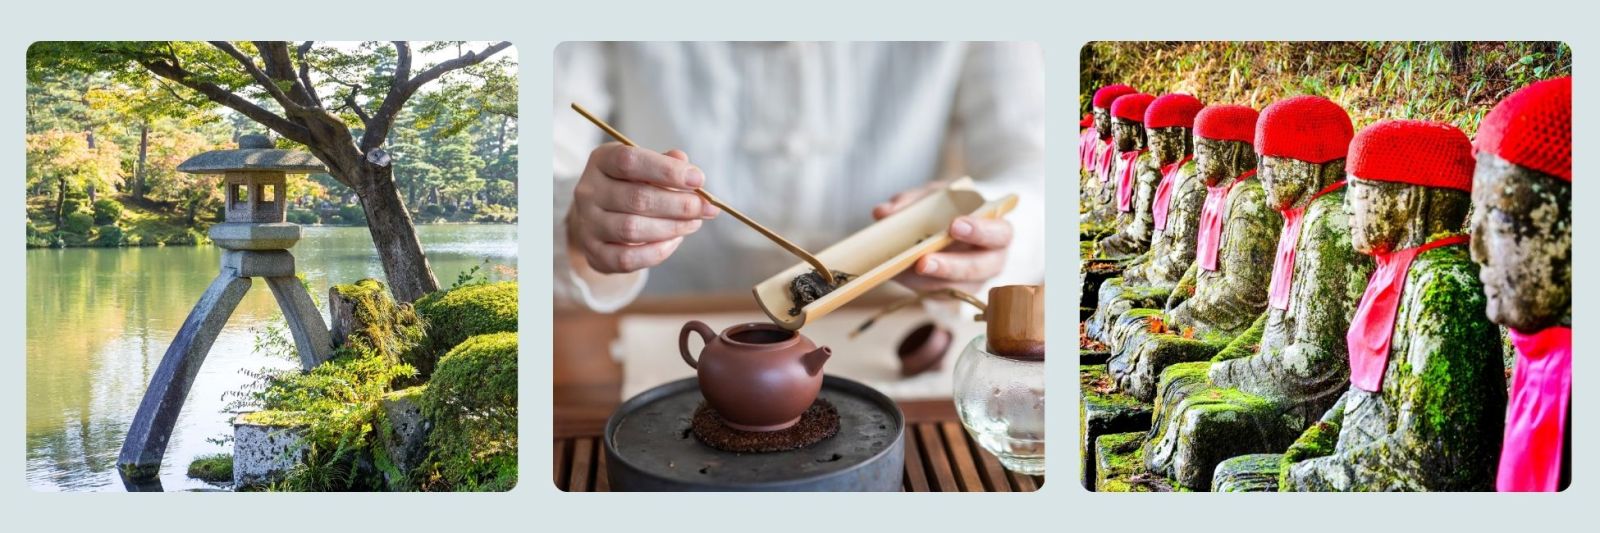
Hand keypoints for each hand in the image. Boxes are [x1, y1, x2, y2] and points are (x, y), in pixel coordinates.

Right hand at [566, 143, 718, 273]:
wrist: (600, 217)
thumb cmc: (630, 186)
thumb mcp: (645, 167)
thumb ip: (665, 164)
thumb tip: (684, 162)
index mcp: (601, 161)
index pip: (630, 161)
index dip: (667, 171)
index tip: (698, 179)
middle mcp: (588, 191)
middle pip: (636, 198)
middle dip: (679, 204)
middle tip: (706, 207)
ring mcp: (588, 224)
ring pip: (632, 229)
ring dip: (671, 227)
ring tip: (694, 223)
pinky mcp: (594, 253)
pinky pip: (627, 258)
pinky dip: (656, 252)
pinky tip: (674, 241)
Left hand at [873, 184, 1012, 292]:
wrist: (956, 228)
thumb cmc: (954, 208)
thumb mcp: (938, 196)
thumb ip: (915, 200)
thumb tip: (883, 212)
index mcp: (998, 231)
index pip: (999, 233)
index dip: (979, 231)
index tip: (954, 226)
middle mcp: (992, 261)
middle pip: (977, 269)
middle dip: (948, 266)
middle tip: (923, 262)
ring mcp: (974, 282)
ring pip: (955, 288)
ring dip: (927, 280)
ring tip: (902, 269)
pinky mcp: (954, 294)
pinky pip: (936, 295)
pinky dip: (915, 285)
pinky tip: (899, 274)